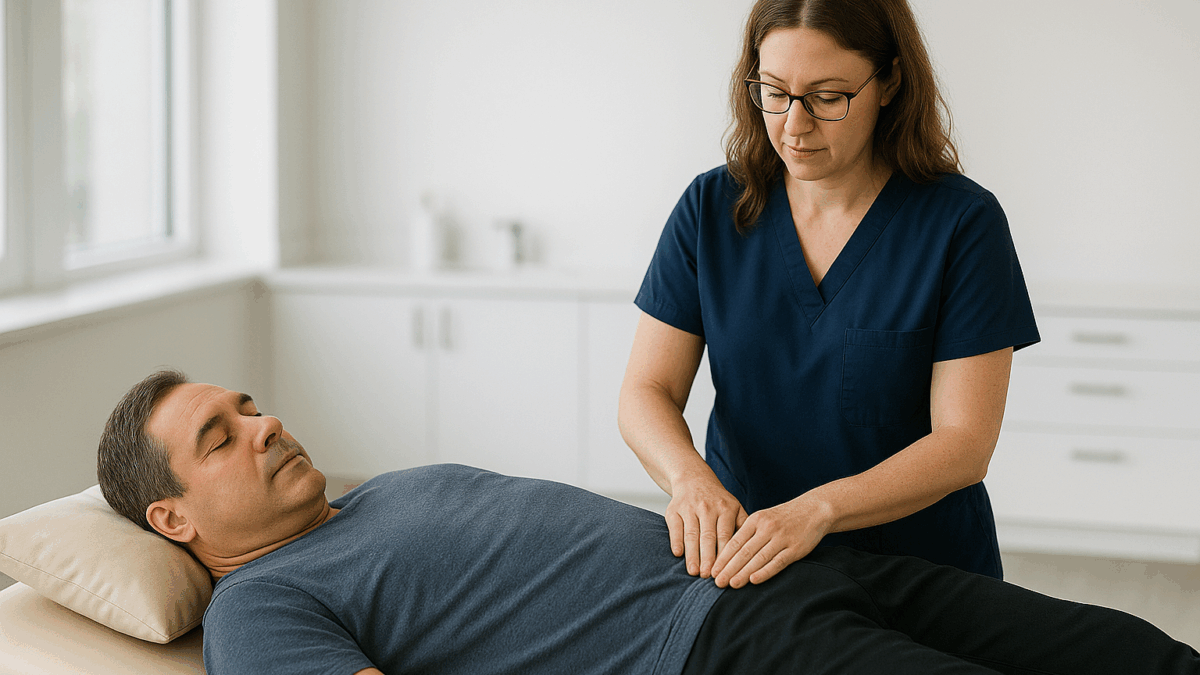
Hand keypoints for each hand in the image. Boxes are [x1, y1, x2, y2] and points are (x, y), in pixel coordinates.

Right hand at [665, 476, 747, 578]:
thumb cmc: (718, 500)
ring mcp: (690, 508)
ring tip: (694, 572)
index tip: (725, 572)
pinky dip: (676, 540)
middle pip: (708, 536)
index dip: (725, 555)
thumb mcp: (735, 507)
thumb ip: (743, 526)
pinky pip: (675, 527)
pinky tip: (678, 554)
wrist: (693, 478)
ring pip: (691, 534)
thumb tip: (751, 550)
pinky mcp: (674, 509)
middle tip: (708, 577)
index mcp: (726, 508)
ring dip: (692, 554)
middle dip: (708, 558)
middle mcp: (708, 507)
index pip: (726, 535)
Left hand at [711, 495, 833, 588]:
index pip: (735, 541)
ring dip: (743, 572)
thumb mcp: (764, 518)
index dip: (722, 558)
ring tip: (731, 584)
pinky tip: (754, 580)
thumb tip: (729, 553)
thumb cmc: (784, 517)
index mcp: (756, 520)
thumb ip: (748, 533)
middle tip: (716, 582)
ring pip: (758, 558)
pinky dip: (765, 572)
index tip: (712, 571)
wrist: (814, 509)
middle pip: (744, 551)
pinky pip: (778, 562)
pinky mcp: (795, 548)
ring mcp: (781, 538)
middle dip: (728, 568)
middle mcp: (767, 528)